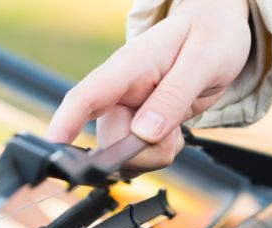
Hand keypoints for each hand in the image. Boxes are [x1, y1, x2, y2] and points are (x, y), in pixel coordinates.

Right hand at [46, 0, 251, 174]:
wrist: (219, 30)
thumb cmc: (210, 35)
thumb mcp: (202, 62)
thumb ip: (173, 97)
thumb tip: (145, 133)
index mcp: (128, 67)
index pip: (86, 96)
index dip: (64, 124)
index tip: (52, 149)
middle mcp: (120, 90)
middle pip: (110, 141)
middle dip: (142, 154)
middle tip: (173, 140)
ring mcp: (128, 109)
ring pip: (125, 154)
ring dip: (154, 154)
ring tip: (177, 129)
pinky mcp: (140, 123)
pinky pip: (142, 154)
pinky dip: (161, 152)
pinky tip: (175, 132)